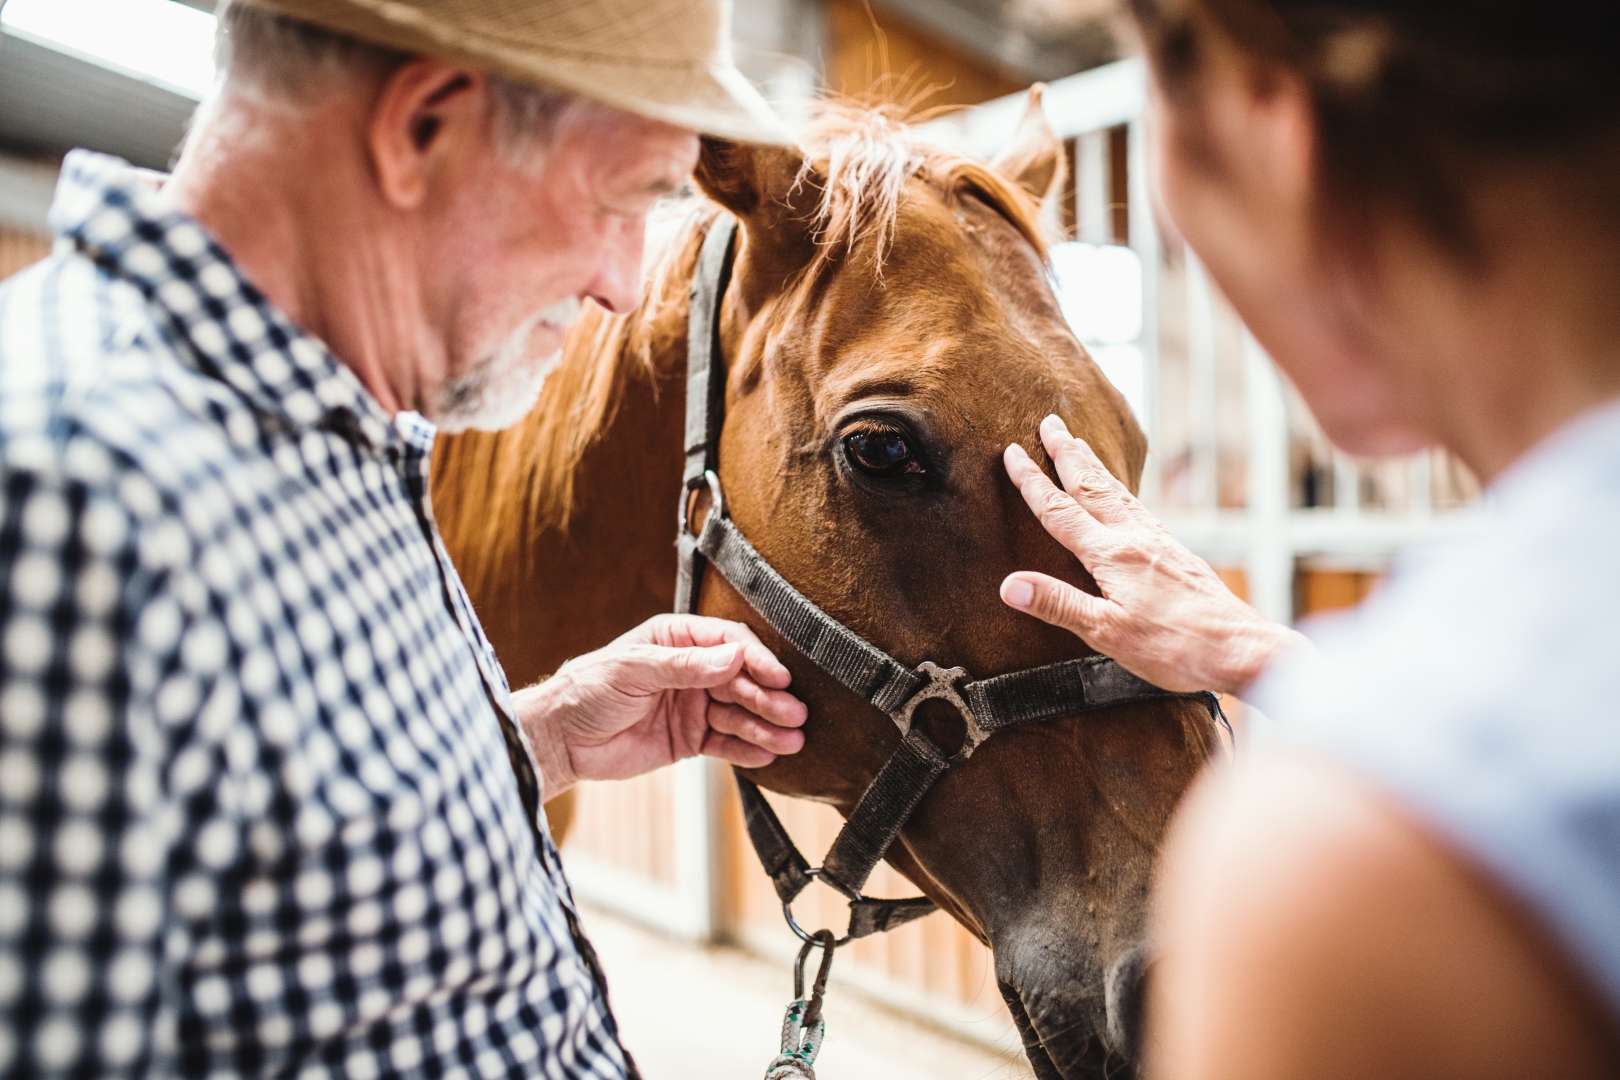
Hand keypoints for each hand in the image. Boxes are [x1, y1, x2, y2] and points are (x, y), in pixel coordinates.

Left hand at [516, 614, 807, 795]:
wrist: (561, 739)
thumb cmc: (589, 689)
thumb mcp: (634, 669)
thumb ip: (685, 666)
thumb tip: (734, 656)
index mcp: (677, 640)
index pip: (728, 643)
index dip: (756, 659)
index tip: (778, 677)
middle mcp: (692, 670)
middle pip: (741, 680)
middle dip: (769, 697)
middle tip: (794, 713)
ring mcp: (693, 705)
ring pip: (739, 714)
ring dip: (766, 727)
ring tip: (792, 740)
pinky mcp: (690, 739)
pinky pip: (725, 743)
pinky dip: (747, 750)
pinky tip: (769, 755)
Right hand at [1000, 415, 1304, 694]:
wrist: (1238, 648)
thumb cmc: (1174, 647)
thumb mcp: (1106, 633)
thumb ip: (1057, 604)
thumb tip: (1008, 585)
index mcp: (1112, 555)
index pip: (1060, 512)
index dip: (1032, 482)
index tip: (1012, 453)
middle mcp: (1135, 538)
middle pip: (1092, 486)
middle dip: (1066, 453)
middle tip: (1048, 421)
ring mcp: (1158, 542)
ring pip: (1116, 492)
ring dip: (1092, 465)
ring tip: (1078, 442)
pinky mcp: (1174, 552)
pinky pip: (1137, 507)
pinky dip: (1118, 488)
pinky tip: (1120, 494)